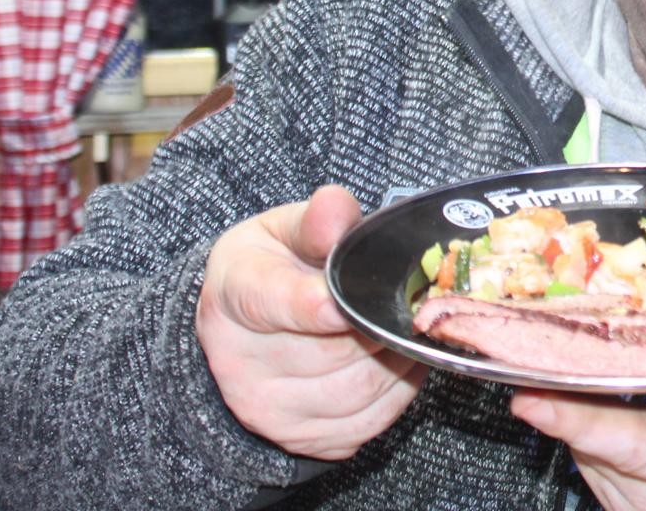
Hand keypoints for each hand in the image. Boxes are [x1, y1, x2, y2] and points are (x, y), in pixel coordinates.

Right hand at [196, 185, 424, 459]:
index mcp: (235, 292)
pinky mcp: (303, 438)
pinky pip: (369, 422)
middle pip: (330, 352)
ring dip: (397, 358)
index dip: (312, 306)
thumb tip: (334, 206)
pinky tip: (398, 360)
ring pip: (357, 389)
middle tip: (411, 302)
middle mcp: (240, 361)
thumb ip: (315, 221)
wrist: (243, 330)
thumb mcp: (283, 231)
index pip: (271, 302)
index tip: (344, 305)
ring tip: (404, 327)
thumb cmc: (273, 270)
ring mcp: (269, 409)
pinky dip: (399, 390)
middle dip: (379, 325)